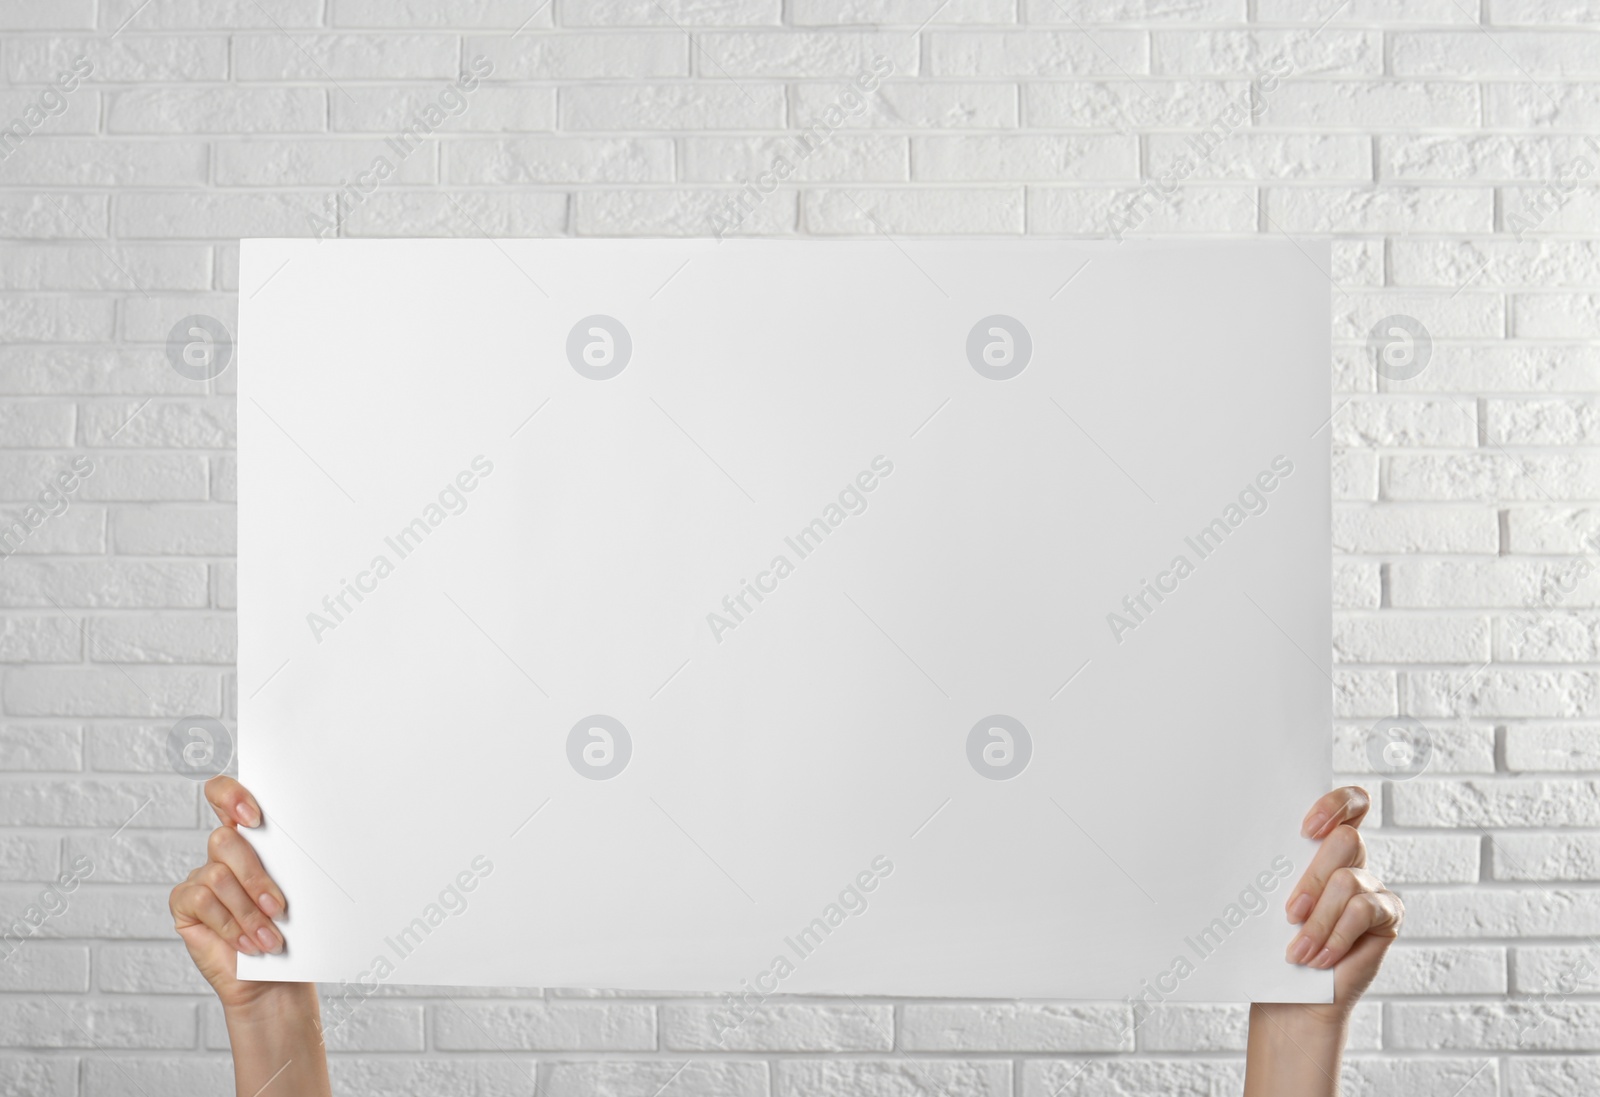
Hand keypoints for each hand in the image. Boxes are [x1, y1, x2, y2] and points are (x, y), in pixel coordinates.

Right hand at [169, 776, 300, 1012]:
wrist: (278, 977)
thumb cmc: (293, 931)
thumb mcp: (298, 892)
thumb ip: (290, 864)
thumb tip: (312, 843)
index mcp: (250, 838)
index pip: (224, 795)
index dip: (231, 795)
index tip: (255, 816)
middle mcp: (221, 854)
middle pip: (224, 840)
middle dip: (255, 877)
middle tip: (279, 908)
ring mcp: (200, 878)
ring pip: (217, 875)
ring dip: (248, 911)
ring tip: (270, 938)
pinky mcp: (185, 906)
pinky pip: (202, 902)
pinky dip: (230, 925)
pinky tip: (247, 945)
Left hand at [1244, 785, 1402, 1096]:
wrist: (1288, 995)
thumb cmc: (1270, 943)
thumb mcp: (1264, 898)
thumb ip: (1270, 868)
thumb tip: (1236, 840)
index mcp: (1321, 845)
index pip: (1350, 803)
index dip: (1335, 804)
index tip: (1306, 828)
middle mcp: (1351, 860)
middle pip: (1345, 841)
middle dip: (1312, 877)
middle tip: (1290, 911)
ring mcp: (1371, 887)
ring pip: (1348, 880)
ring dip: (1319, 920)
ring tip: (1298, 949)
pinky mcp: (1385, 917)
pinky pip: (1364, 910)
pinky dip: (1336, 937)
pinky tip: (1319, 958)